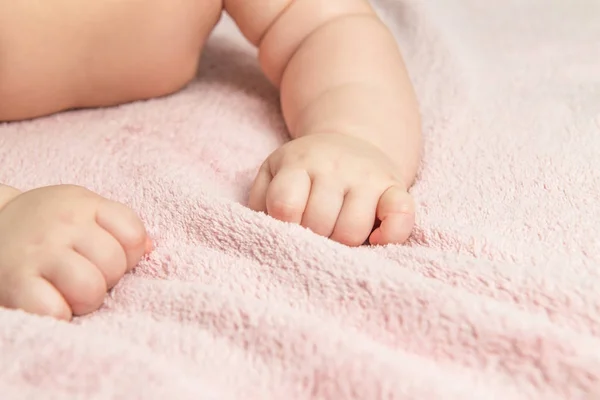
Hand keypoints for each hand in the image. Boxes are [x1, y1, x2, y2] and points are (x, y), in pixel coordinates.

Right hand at [0, 185, 150, 319]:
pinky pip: (55, 310)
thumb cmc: (45, 225)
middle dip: (106, 279)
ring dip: (85, 300)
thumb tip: (150, 247)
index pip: (133, 236)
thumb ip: (117, 225)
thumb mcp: (81, 210)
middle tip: (83, 275)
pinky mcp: (16, 281)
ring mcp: (39, 252)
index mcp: (85, 204)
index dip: (128, 255)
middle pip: (114, 266)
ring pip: (91, 290)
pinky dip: (58, 314)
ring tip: (68, 291)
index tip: (106, 257)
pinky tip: (50, 303)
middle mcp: (63, 224)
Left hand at [248, 133, 414, 245]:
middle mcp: (335, 166)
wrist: (350, 142)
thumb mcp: (273, 173)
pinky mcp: (396, 187)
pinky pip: (401, 217)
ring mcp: (368, 176)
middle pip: (319, 224)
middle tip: (314, 229)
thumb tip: (267, 233)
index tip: (289, 226)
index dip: (284, 226)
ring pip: (352, 231)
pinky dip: (391, 235)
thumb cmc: (305, 170)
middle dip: (313, 236)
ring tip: (337, 231)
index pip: (286, 206)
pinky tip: (375, 239)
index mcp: (299, 162)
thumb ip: (260, 201)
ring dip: (341, 242)